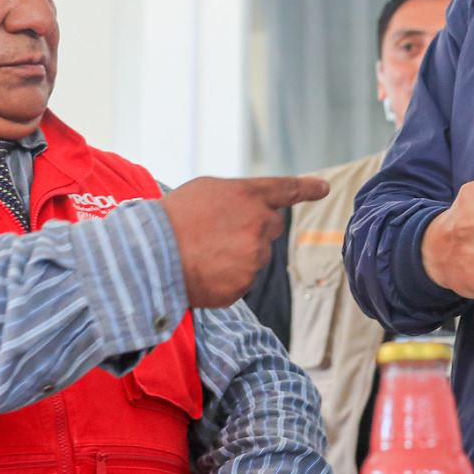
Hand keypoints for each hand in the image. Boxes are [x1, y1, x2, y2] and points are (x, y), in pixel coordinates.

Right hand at [162, 176, 328, 307]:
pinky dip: (226, 278)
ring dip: (238, 255)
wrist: (151, 256)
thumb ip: (238, 196)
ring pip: (256, 257)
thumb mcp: (205, 191)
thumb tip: (254, 207)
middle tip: (220, 231)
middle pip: (272, 227)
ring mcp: (253, 258)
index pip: (286, 190)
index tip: (323, 188)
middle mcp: (258, 225)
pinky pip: (241, 280)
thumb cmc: (172, 219)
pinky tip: (203, 271)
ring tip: (203, 252)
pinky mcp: (242, 285)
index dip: (307, 188)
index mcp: (248, 195)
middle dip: (255, 228)